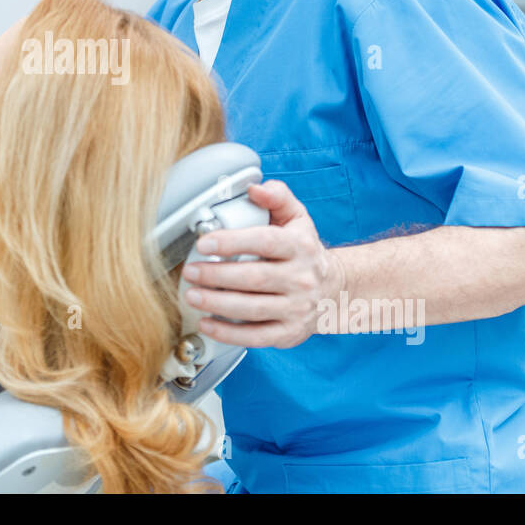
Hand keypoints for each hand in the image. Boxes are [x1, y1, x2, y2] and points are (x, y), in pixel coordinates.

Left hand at [180, 179, 345, 348]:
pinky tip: (207, 323)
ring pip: (252, 308)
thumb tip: (255, 188)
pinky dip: (228, 333)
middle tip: (190, 271)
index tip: (204, 243)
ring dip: (217, 303)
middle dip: (216, 276)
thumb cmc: (304, 251)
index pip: (265, 242)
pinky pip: (256, 336)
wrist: (334, 290)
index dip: (232, 242)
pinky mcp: (289, 333)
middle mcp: (300, 278)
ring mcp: (296, 308)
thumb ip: (278, 197)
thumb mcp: (297, 218)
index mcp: (300, 246)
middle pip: (254, 278)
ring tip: (192, 296)